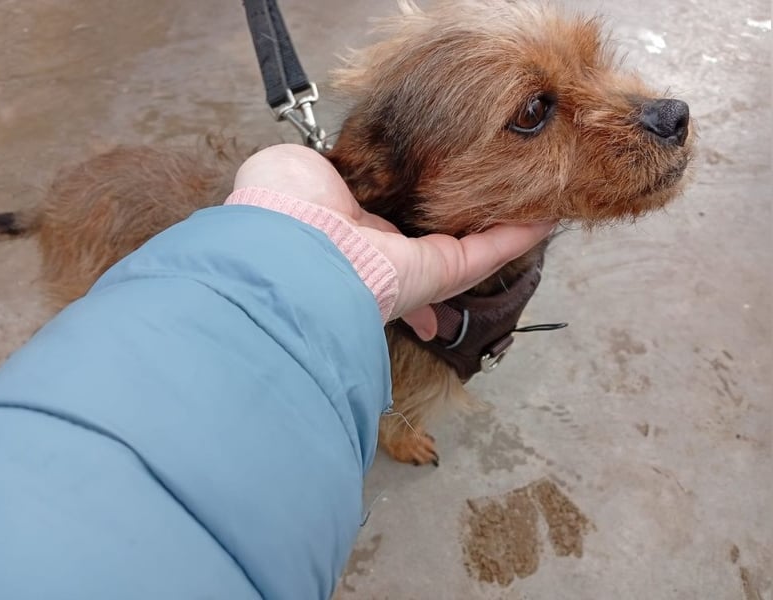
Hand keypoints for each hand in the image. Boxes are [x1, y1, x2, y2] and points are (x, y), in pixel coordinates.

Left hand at [233, 144, 555, 339]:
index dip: (411, 207)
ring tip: (533, 204)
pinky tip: (545, 218)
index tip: (430, 193)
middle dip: (464, 225)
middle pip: (434, 239)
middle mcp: (382, 252)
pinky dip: (517, 238)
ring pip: (469, 248)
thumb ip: (330, 159)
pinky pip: (486, 254)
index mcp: (347, 226)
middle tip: (495, 200)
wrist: (288, 243)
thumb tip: (342, 157)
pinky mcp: (438, 273)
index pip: (388, 219)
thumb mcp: (299, 165)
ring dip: (502, 228)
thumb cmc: (283, 205)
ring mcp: (412, 266)